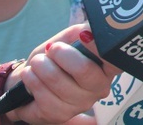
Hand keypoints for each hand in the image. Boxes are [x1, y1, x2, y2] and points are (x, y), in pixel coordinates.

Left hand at [4, 24, 119, 123]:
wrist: (29, 82)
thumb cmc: (54, 60)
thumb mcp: (67, 40)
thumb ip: (79, 32)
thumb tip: (88, 28)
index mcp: (106, 67)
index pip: (114, 60)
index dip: (99, 48)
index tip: (84, 36)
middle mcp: (99, 88)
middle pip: (84, 70)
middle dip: (63, 55)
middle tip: (52, 49)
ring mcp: (81, 104)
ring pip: (59, 82)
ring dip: (42, 67)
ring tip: (37, 62)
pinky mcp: (61, 115)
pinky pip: (45, 97)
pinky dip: (33, 81)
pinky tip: (30, 76)